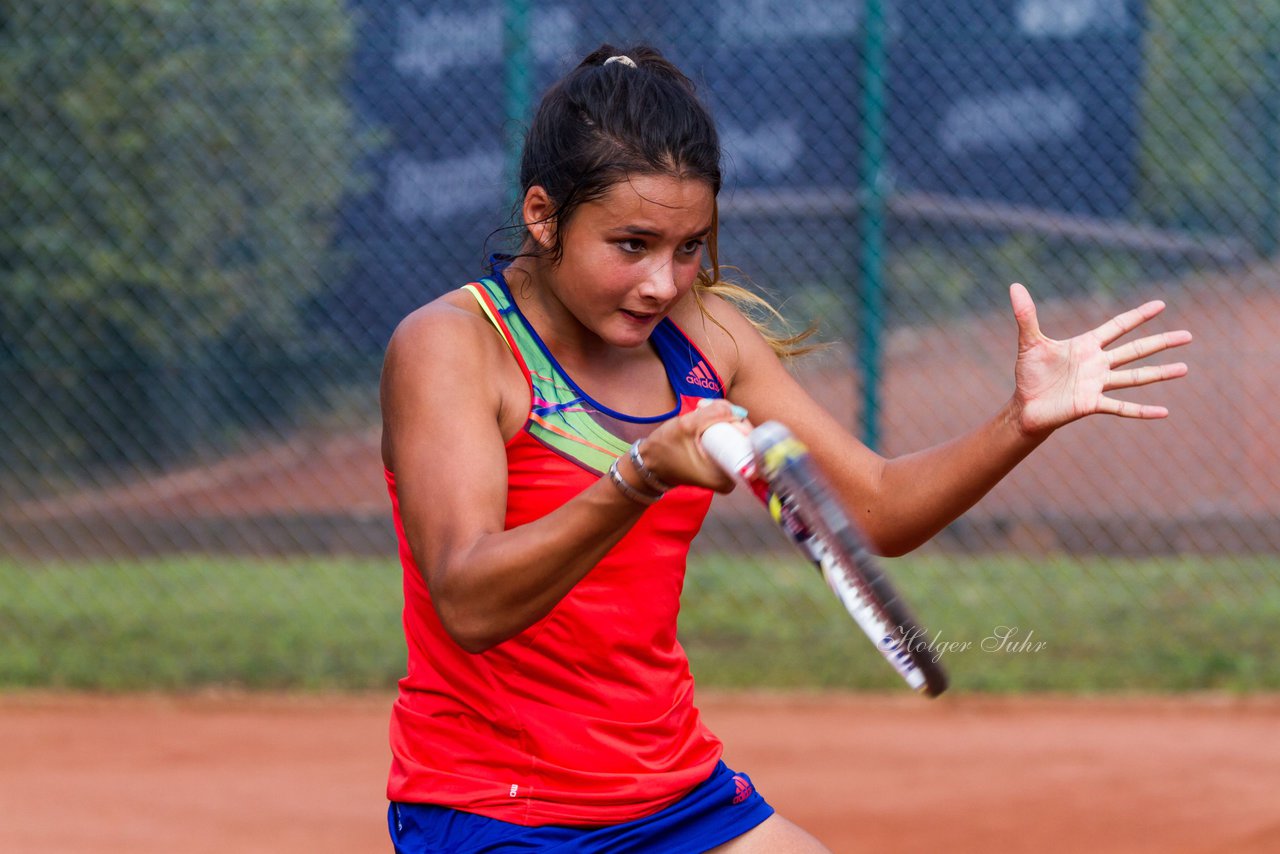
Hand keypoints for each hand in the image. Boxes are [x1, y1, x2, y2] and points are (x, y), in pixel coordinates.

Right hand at [637, 399, 750, 492]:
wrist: (648, 464)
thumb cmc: (664, 450)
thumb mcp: (686, 426)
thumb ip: (712, 413)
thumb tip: (737, 410)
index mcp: (727, 478)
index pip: (748, 444)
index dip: (740, 423)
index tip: (723, 412)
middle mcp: (731, 478)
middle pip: (743, 438)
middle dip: (728, 416)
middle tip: (706, 407)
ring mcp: (726, 471)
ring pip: (734, 436)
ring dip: (721, 418)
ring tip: (700, 409)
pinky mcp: (719, 463)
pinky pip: (727, 439)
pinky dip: (718, 425)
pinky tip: (703, 415)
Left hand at [1008, 283, 1191, 436]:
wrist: (1025, 406)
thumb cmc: (1029, 374)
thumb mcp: (1028, 343)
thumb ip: (1025, 315)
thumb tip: (1014, 285)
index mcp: (1087, 346)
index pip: (1118, 327)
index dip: (1138, 316)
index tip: (1161, 304)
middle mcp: (1098, 364)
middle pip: (1135, 349)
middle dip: (1161, 342)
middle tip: (1188, 335)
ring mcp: (1098, 385)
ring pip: (1135, 377)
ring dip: (1160, 373)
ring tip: (1185, 368)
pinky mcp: (1092, 405)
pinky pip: (1121, 407)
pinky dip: (1142, 410)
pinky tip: (1164, 412)